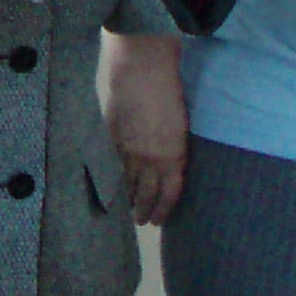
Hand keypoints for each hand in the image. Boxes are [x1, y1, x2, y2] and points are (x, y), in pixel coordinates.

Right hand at [100, 33, 188, 223]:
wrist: (142, 74)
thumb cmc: (172, 93)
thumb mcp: (183, 127)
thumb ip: (176, 149)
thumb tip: (171, 163)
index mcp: (173, 156)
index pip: (169, 193)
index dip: (164, 210)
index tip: (159, 220)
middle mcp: (150, 160)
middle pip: (146, 194)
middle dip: (144, 210)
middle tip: (142, 221)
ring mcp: (128, 151)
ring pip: (127, 184)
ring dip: (127, 199)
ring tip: (127, 210)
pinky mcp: (112, 140)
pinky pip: (113, 167)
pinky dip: (113, 179)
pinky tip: (113, 185)